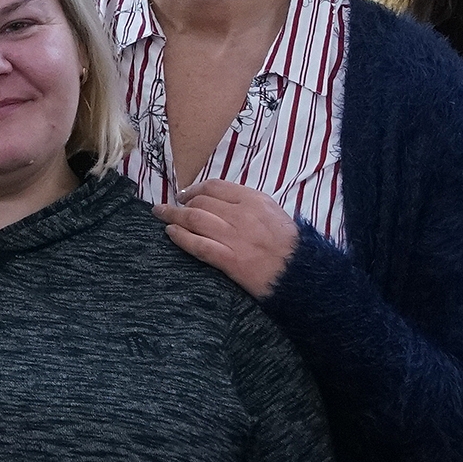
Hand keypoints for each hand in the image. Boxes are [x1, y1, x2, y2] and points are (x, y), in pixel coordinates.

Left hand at [153, 179, 298, 298]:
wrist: (301, 274)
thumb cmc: (292, 246)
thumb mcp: (275, 214)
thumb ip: (251, 205)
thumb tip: (223, 202)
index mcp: (255, 200)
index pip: (216, 187)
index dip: (195, 189)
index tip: (186, 194)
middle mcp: (242, 214)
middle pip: (201, 202)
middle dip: (180, 203)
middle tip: (169, 207)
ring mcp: (234, 237)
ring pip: (194, 219)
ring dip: (172, 216)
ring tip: (161, 215)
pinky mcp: (229, 259)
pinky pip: (198, 245)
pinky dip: (180, 237)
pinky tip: (170, 233)